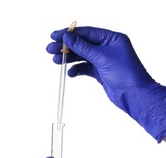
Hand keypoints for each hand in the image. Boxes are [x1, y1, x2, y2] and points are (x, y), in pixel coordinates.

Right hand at [46, 26, 165, 141]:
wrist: (134, 95)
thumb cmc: (126, 75)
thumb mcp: (102, 58)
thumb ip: (84, 47)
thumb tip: (68, 37)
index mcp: (112, 39)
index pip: (87, 33)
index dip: (70, 34)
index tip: (56, 35)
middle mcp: (108, 48)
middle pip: (83, 44)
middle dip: (67, 46)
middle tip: (51, 48)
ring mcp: (104, 60)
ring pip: (83, 56)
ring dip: (69, 58)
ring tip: (56, 60)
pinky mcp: (101, 72)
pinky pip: (86, 68)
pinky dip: (77, 69)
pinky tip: (71, 72)